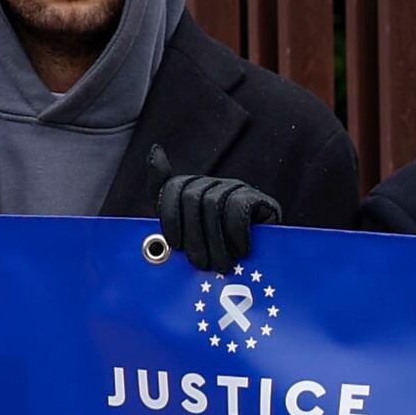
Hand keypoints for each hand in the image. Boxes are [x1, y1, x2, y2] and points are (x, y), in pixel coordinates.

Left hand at [154, 174, 276, 275]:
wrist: (258, 265)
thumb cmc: (214, 252)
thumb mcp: (182, 231)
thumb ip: (163, 193)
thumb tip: (155, 149)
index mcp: (192, 188)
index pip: (174, 186)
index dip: (170, 216)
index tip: (175, 244)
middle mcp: (214, 183)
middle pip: (192, 197)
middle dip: (194, 236)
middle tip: (201, 264)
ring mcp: (237, 189)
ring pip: (213, 204)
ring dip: (215, 241)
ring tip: (220, 265)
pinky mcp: (260, 200)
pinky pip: (239, 207)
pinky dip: (236, 233)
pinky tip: (240, 251)